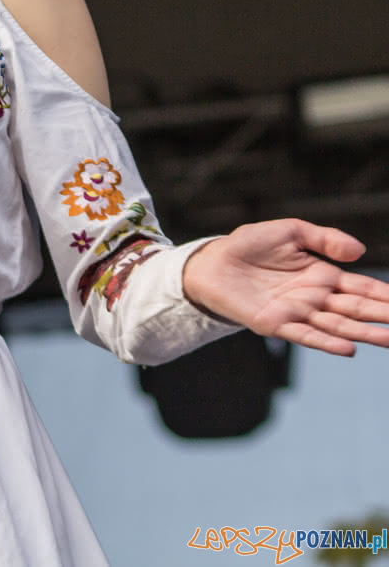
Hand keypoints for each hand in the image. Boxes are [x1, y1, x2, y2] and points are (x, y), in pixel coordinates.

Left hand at [182, 218, 388, 355]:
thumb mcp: (291, 231)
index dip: (387, 296)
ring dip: (366, 334)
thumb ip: (325, 239)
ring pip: (339, 326)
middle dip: (384, 316)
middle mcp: (315, 297)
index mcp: (323, 276)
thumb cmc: (249, 245)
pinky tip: (349, 349)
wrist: (210, 261)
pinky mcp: (274, 323)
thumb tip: (360, 252)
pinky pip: (305, 335)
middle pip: (358, 309)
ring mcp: (297, 312)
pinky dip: (327, 343)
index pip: (364, 288)